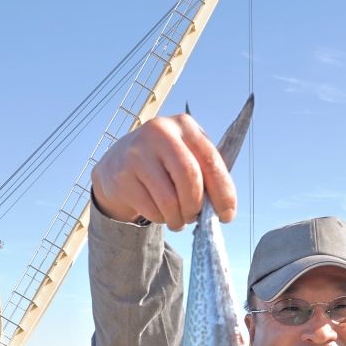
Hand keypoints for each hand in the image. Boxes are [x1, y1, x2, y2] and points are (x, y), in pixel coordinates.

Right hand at [91, 113, 236, 230]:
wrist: (118, 164)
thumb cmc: (163, 165)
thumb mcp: (187, 159)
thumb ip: (207, 177)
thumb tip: (224, 211)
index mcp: (184, 126)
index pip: (211, 160)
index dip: (223, 193)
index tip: (227, 215)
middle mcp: (160, 132)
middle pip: (190, 178)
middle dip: (196, 206)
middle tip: (194, 217)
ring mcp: (138, 152)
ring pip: (170, 199)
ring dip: (178, 219)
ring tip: (177, 220)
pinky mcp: (123, 175)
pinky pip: (151, 208)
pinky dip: (160, 218)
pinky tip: (159, 212)